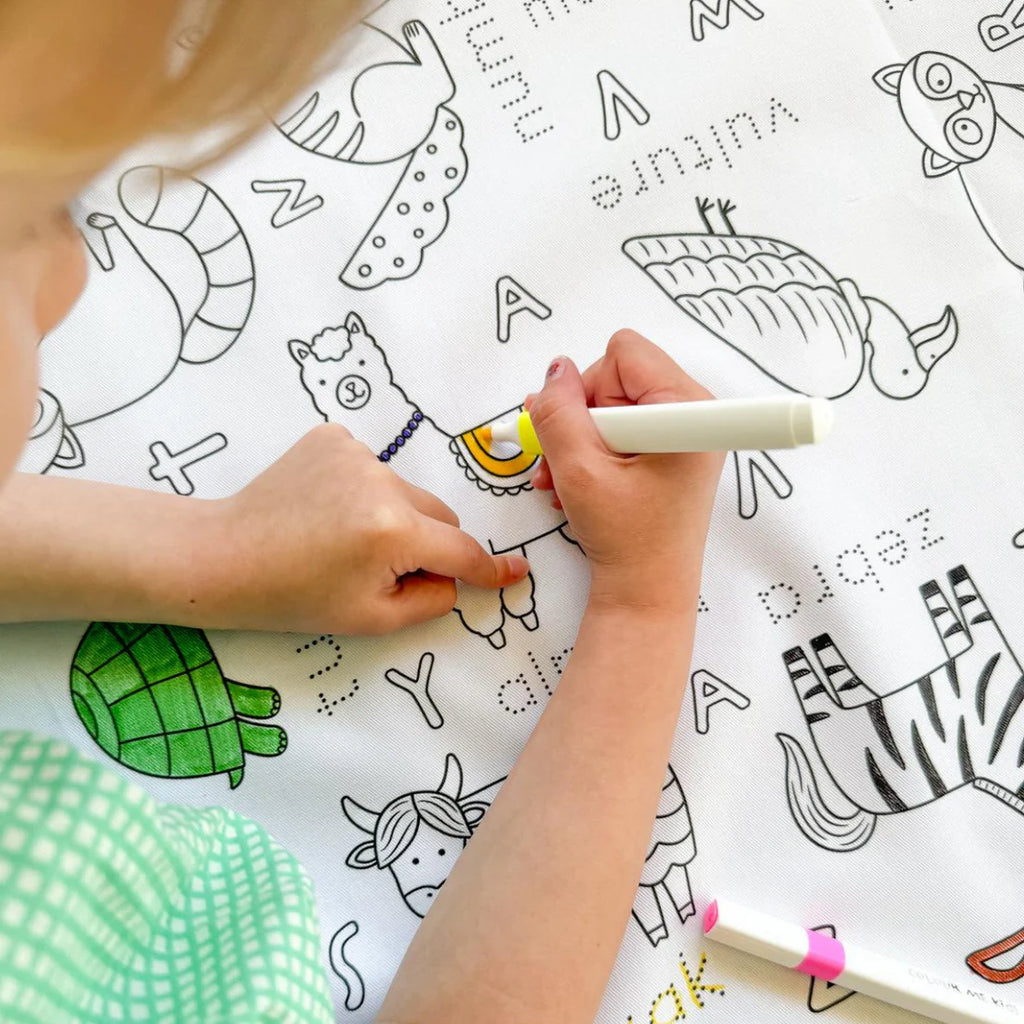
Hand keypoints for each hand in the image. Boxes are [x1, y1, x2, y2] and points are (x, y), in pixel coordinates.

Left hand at [207, 424, 528, 633]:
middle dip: (426, 543)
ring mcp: (356, 452)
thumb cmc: (294, 597)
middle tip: (381, 570)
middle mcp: (383, 481)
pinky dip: (363, 490)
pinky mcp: (332, 437)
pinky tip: (327, 509)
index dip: (490, 569)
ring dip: (394, 515)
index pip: (461, 551)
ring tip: (343, 538)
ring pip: (406, 491)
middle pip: (438, 515)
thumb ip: (430, 599)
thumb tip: (455, 577)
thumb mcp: (372, 619)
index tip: (515, 572)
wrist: (226, 556)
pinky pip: (373, 468)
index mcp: (394, 532)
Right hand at [528, 330, 723, 614]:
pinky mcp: (669, 451)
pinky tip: (579, 485)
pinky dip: (591, 453)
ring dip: (577, 440)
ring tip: (563, 481)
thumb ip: (558, 414)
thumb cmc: (627, 539)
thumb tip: (554, 370)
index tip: (581, 435)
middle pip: (614, 378)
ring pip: (609, 406)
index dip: (588, 388)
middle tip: (562, 464)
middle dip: (579, 418)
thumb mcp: (579, 472)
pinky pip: (619, 429)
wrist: (646, 594)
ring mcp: (680, 433)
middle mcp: (691, 412)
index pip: (623, 354)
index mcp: (685, 408)